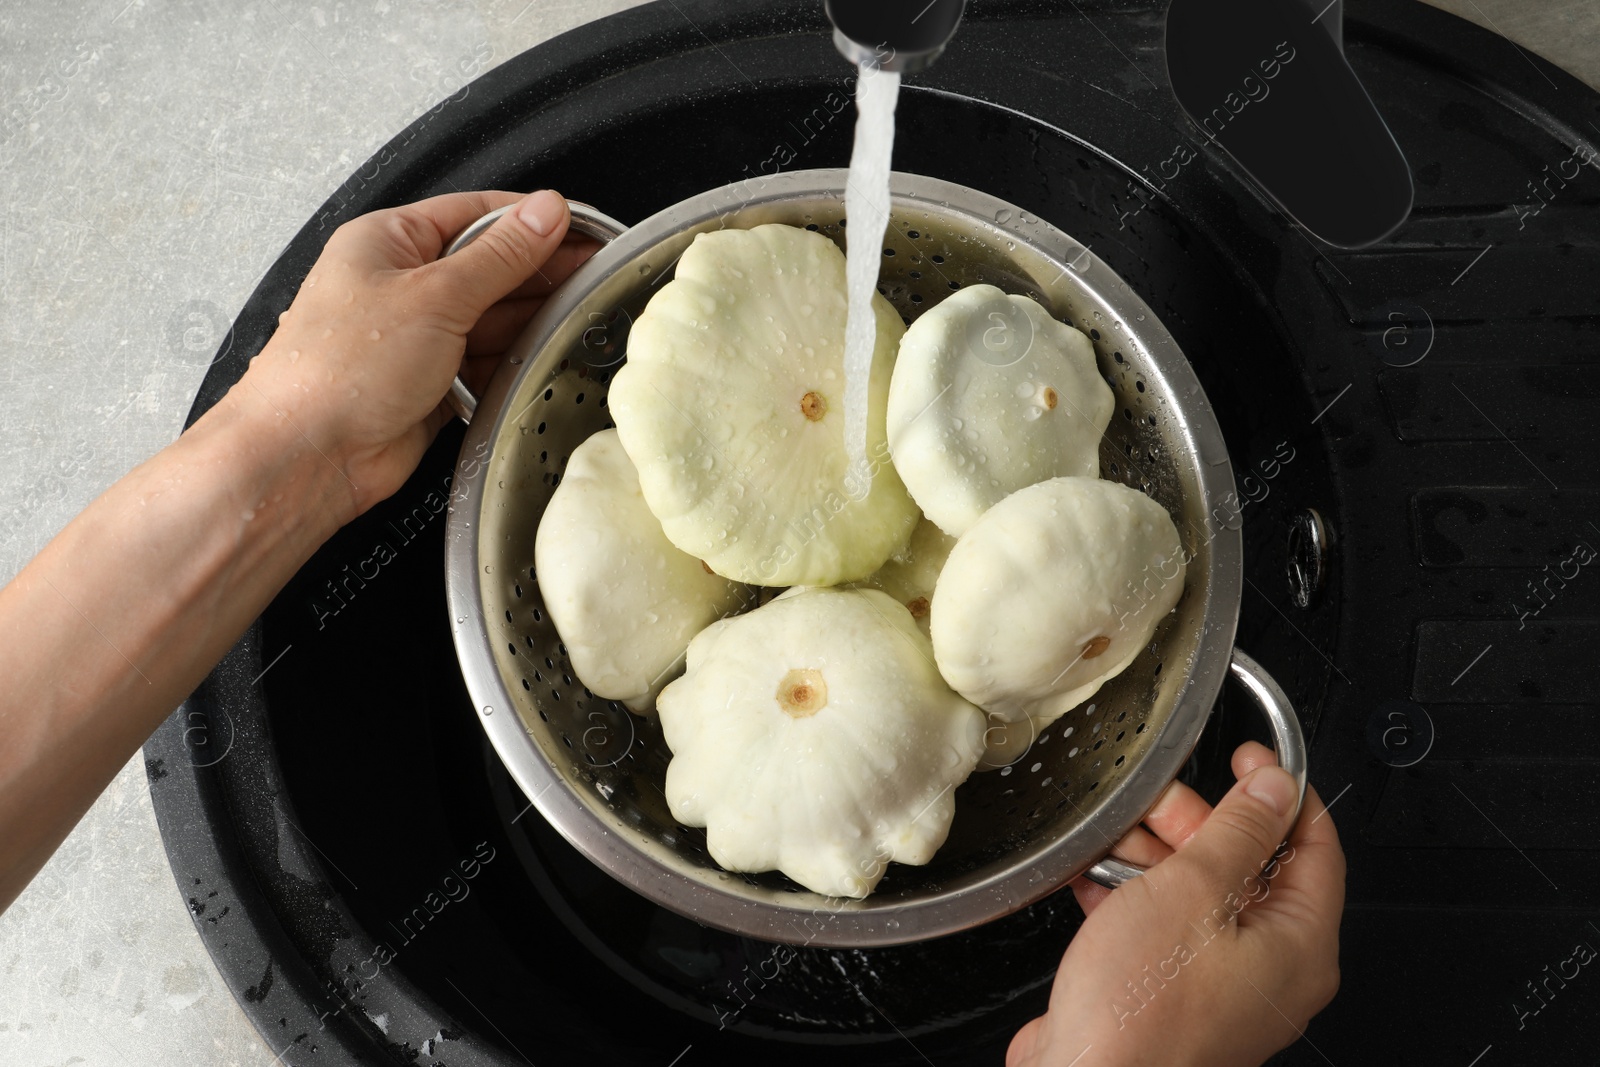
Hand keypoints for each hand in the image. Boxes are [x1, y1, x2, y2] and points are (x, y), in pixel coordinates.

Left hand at [231, 189, 598, 518]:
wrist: (308, 456)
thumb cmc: (338, 371)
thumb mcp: (434, 295)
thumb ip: (499, 256)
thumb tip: (544, 213)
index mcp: (388, 241)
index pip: (476, 214)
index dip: (532, 220)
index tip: (581, 228)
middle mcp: (400, 284)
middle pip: (489, 265)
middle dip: (538, 273)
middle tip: (591, 277)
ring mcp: (416, 335)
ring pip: (491, 317)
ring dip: (527, 321)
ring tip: (571, 320)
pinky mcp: (430, 382)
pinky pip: (485, 361)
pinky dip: (511, 362)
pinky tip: (538, 359)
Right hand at [1007, 742, 1344, 1066]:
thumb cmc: (1141, 1013)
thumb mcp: (1192, 891)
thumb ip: (1238, 832)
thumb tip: (1276, 789)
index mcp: (1299, 946)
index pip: (1317, 847)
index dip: (1284, 794)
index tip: (1251, 759)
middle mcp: (1272, 972)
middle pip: (1253, 869)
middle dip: (1200, 826)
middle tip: (1160, 801)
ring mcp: (1222, 987)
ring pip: (1202, 897)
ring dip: (1157, 859)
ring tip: (1114, 843)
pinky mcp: (1174, 997)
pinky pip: (1167, 930)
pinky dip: (1136, 899)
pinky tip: (1098, 882)